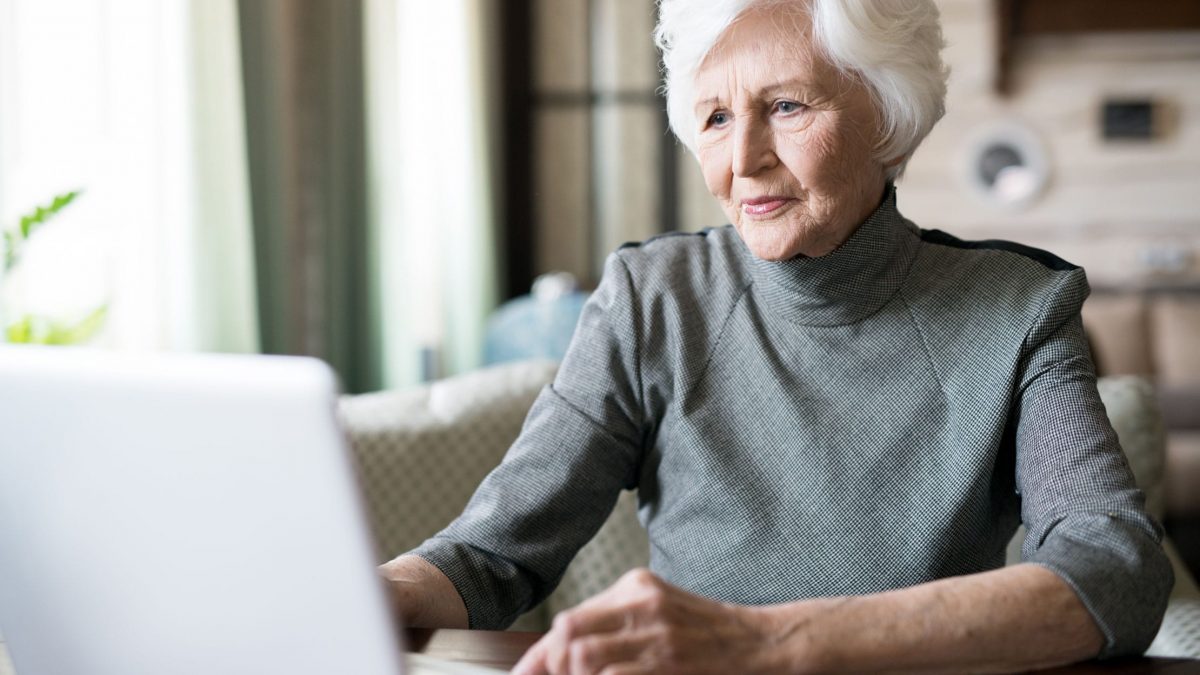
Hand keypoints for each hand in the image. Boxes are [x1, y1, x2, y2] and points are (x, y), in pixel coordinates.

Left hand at [512, 568, 794, 674]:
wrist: (768, 644)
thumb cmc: (713, 634)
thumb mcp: (662, 613)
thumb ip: (618, 625)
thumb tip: (566, 652)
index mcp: (637, 586)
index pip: (569, 620)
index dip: (539, 655)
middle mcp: (643, 603)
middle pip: (568, 634)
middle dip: (553, 666)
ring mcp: (658, 634)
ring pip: (584, 658)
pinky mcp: (671, 664)